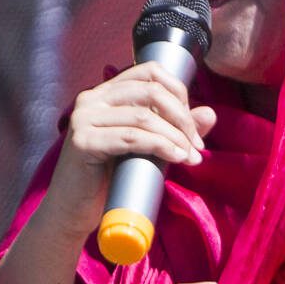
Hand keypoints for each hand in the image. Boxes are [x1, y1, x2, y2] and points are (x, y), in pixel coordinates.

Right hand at [44, 62, 216, 233]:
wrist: (74, 212)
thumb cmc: (110, 179)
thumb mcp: (148, 148)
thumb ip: (174, 129)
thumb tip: (210, 113)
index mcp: (105, 93)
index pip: (150, 72)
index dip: (178, 92)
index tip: (193, 124)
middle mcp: (91, 99)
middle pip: (151, 91)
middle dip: (182, 117)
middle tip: (196, 144)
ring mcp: (84, 118)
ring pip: (144, 116)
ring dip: (175, 136)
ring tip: (190, 156)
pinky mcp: (82, 142)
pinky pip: (130, 138)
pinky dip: (160, 146)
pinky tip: (176, 156)